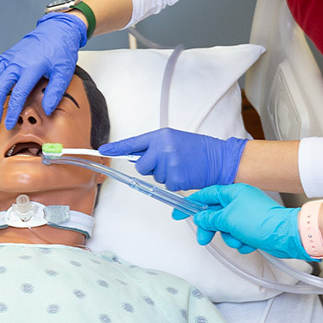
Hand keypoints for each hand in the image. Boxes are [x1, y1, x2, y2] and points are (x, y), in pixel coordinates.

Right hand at [0, 12, 88, 128]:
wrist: (57, 30)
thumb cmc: (61, 50)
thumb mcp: (64, 72)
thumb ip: (55, 92)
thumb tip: (47, 110)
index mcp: (32, 66)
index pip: (18, 93)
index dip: (12, 111)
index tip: (9, 124)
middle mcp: (17, 62)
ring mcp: (10, 57)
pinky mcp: (6, 55)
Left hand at [98, 129, 247, 190]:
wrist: (219, 159)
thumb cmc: (199, 150)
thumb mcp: (175, 140)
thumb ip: (156, 147)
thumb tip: (139, 158)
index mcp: (161, 136)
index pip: (133, 143)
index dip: (116, 148)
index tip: (103, 150)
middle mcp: (162, 149)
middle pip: (141, 166)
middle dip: (151, 168)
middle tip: (169, 162)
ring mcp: (168, 164)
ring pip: (154, 177)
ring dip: (166, 175)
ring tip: (182, 166)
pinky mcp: (174, 179)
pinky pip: (166, 185)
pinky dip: (175, 183)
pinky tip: (186, 174)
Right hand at [171, 184, 312, 260]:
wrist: (285, 235)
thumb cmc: (260, 222)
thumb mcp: (228, 219)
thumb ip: (210, 218)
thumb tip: (200, 218)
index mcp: (233, 191)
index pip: (206, 194)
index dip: (191, 204)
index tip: (179, 212)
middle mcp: (240, 200)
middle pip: (215, 214)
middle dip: (212, 228)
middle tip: (204, 239)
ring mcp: (246, 214)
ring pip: (226, 227)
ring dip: (230, 237)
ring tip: (239, 239)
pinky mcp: (253, 227)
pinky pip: (238, 235)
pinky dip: (241, 241)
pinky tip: (248, 243)